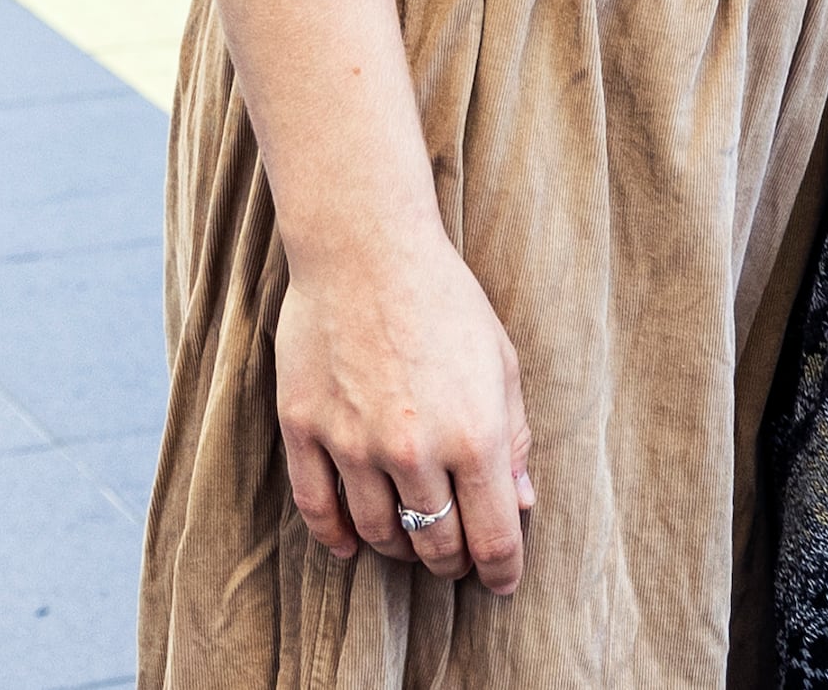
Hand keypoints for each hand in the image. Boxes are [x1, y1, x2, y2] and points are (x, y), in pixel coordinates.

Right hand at [272, 235, 535, 594]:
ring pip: (379, 534)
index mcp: (475, 434)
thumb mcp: (500, 361)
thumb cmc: (443, 297)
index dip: (501, 571)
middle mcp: (414, 450)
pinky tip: (352, 545)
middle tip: (457, 561)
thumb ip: (514, 437)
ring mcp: (353, 443)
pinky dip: (337, 538)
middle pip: (435, 544)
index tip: (502, 582)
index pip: (493, 536)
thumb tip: (521, 502)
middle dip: (452, 563)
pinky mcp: (306, 430)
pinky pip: (320, 509)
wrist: (364, 246)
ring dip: (399, 550)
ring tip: (411, 543)